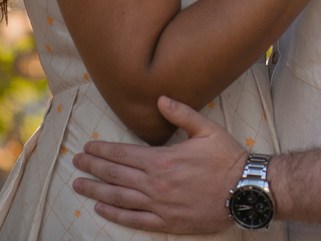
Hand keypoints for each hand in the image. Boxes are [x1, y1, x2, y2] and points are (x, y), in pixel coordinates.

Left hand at [72, 95, 246, 233]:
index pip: (122, 154)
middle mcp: (155, 183)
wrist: (244, 190)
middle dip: (92, 167)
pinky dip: (115, 213)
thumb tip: (160, 99)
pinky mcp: (167, 221)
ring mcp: (159, 204)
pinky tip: (101, 208)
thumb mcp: (207, 129)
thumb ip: (181, 113)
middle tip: (76, 162)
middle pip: (115, 174)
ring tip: (79, 185)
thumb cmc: (227, 158)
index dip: (102, 151)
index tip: (87, 147)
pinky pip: (134, 219)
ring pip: (119, 197)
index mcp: (162, 160)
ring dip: (96, 190)